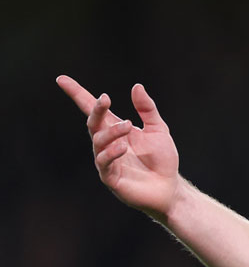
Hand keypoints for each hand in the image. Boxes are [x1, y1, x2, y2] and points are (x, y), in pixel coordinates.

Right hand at [56, 76, 180, 218]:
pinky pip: (104, 163)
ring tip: (129, 126)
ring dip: (112, 131)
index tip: (61, 79)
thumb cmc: (162, 159)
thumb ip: (147, 109)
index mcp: (115, 129)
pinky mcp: (110, 177)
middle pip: (93, 122)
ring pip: (98, 141)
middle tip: (105, 99)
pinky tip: (123, 147)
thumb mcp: (158, 130)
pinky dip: (111, 152)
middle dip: (96, 109)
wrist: (169, 187)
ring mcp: (107, 160)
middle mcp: (107, 143)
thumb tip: (137, 86)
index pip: (93, 109)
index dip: (77, 94)